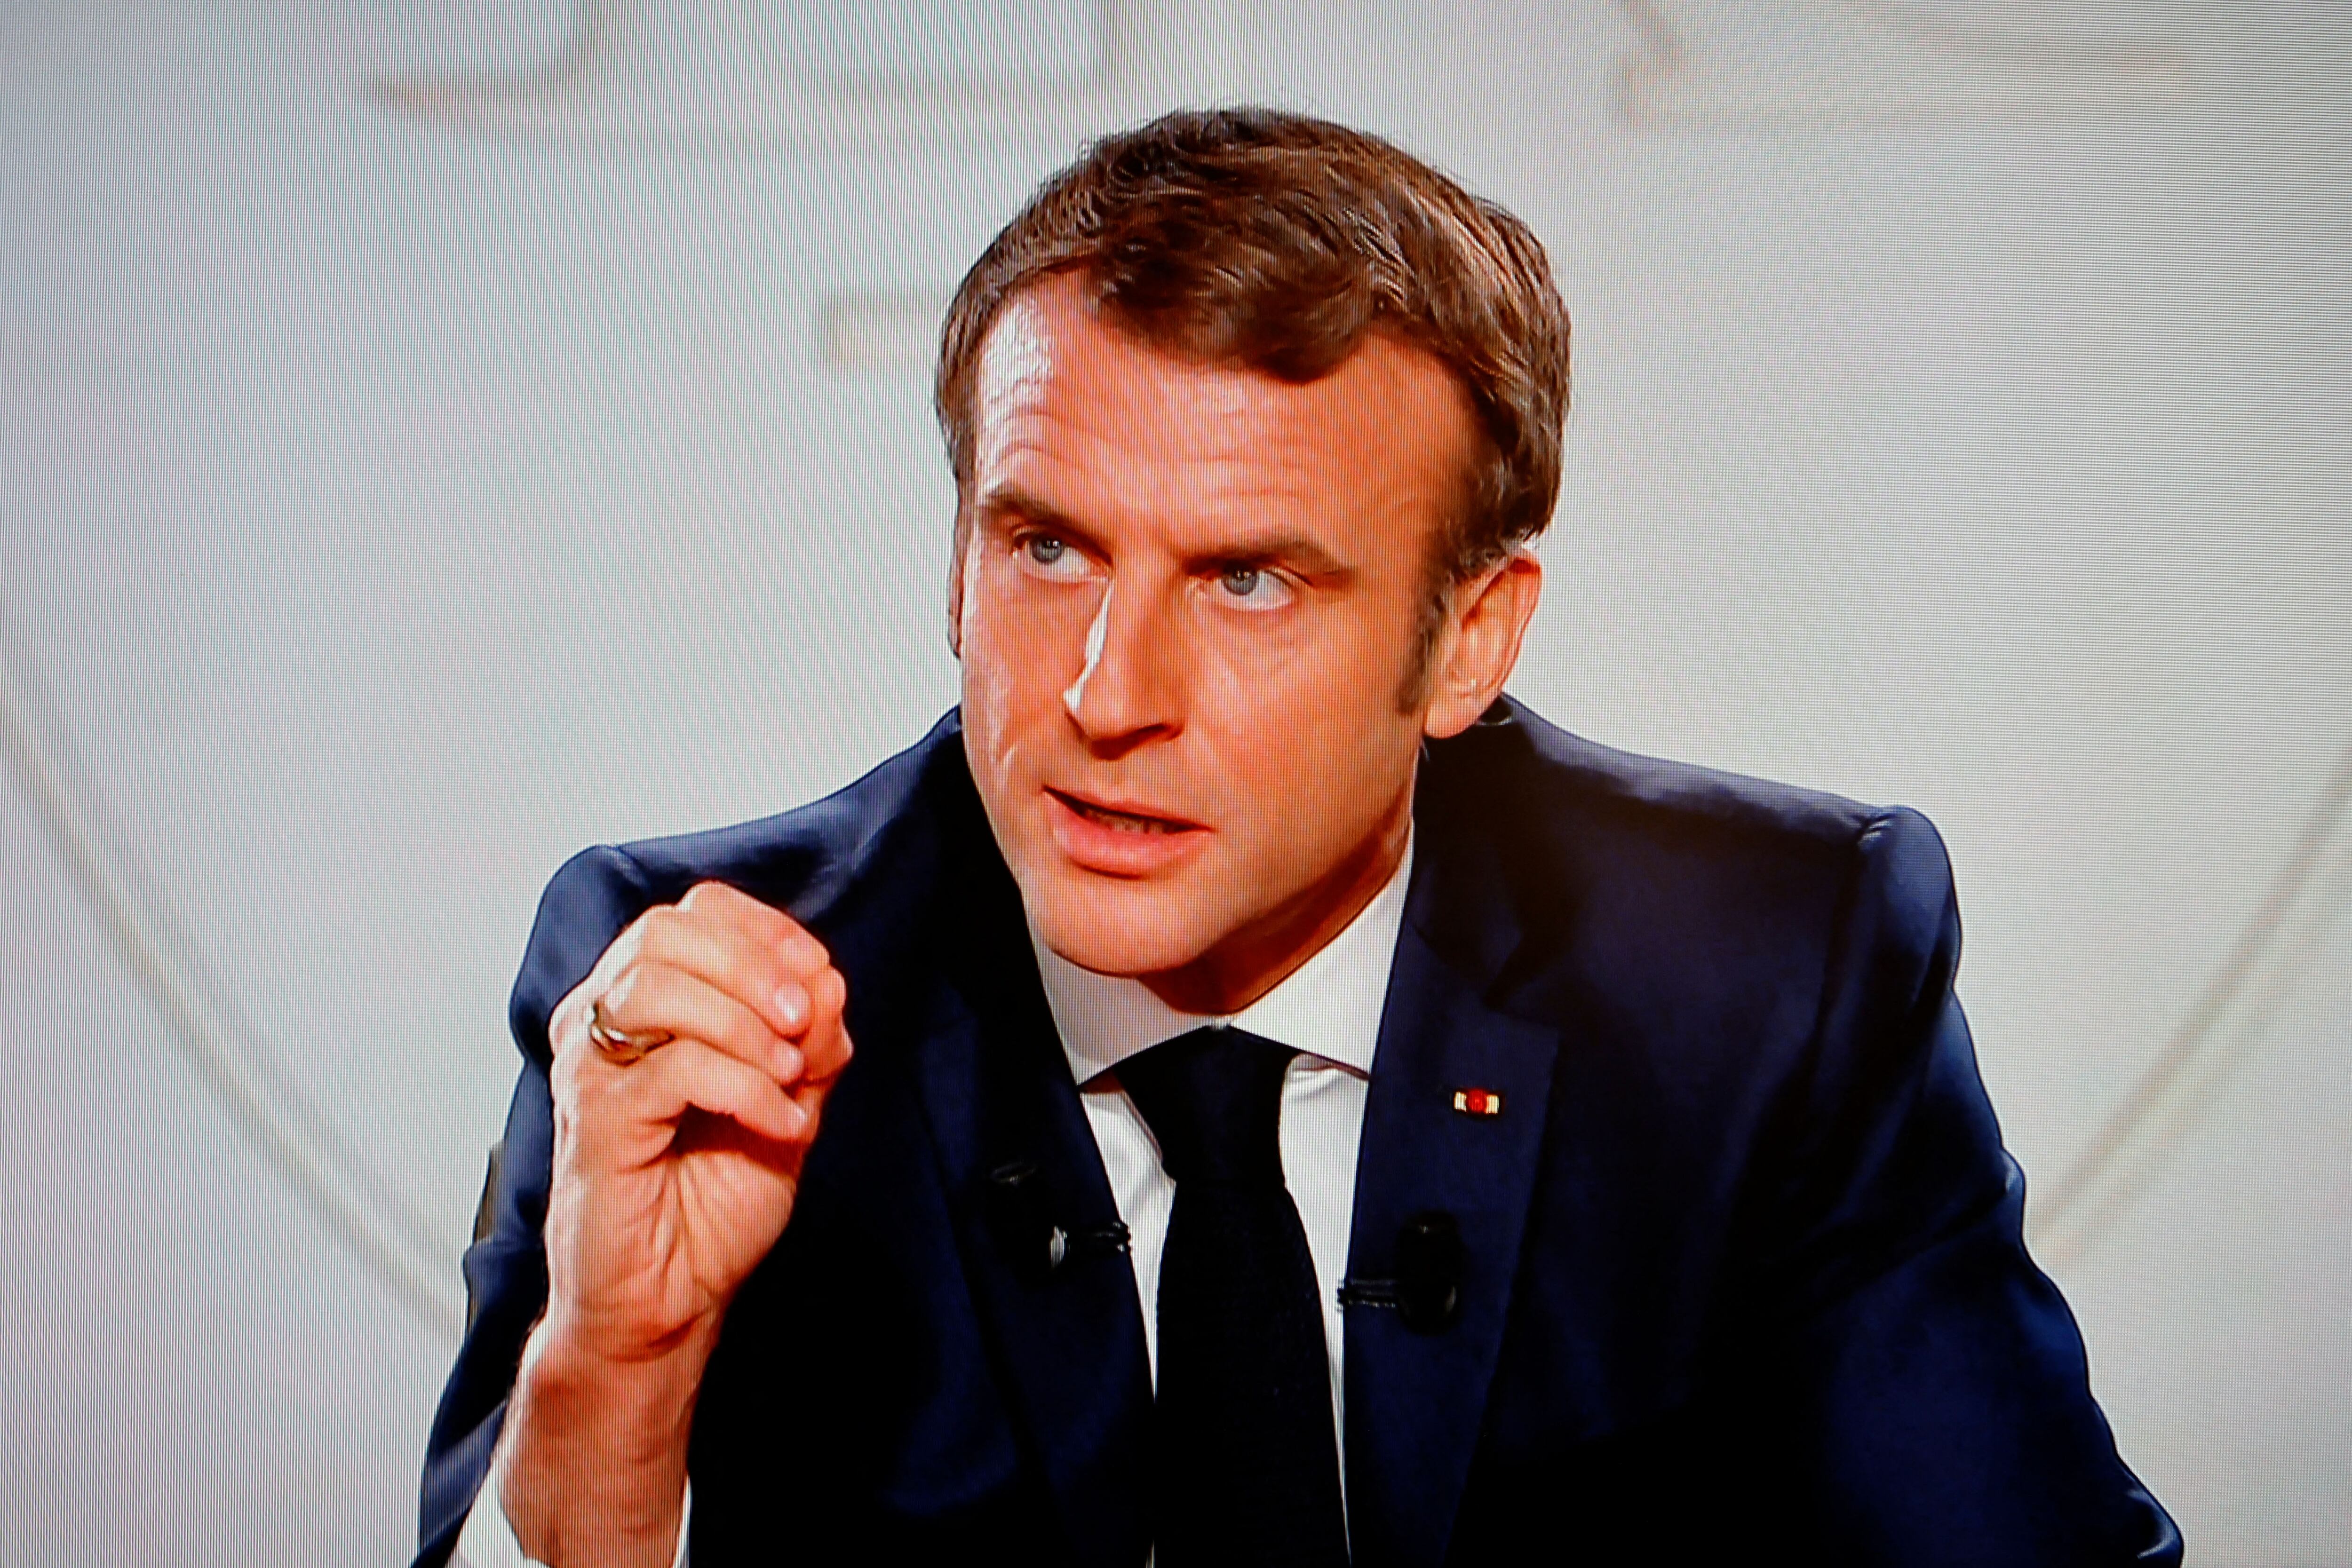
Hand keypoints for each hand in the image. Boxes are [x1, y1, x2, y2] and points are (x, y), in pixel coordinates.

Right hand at [496, 881, 852, 1565]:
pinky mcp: (593, 1121)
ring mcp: (588, 1069)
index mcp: (643, 1003)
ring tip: (791, 1078)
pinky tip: (783, 1124)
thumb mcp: (787, 1103)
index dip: (765, 931)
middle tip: (805, 1024)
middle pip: (669, 931)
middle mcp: (601, 1022)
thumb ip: (808, 1041)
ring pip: (661, 987)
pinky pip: (673, 1070)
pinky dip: (745, 1088)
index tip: (819, 977)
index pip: (695, 912)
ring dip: (745, 1023)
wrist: (672, 1302)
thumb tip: (828, 982)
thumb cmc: (712, 1205)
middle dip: (755, 967)